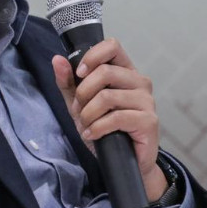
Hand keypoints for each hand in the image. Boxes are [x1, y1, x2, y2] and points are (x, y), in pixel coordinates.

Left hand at [52, 38, 166, 201]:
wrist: (123, 161)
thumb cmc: (104, 128)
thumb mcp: (79, 103)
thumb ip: (68, 82)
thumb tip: (58, 59)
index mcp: (124, 71)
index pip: (112, 46)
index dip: (92, 56)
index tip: (80, 74)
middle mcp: (139, 82)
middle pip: (105, 71)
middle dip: (83, 93)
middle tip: (79, 109)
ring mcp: (147, 101)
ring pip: (107, 96)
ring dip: (88, 114)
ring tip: (86, 125)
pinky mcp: (149, 120)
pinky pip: (115, 118)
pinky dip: (96, 128)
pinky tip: (92, 135)